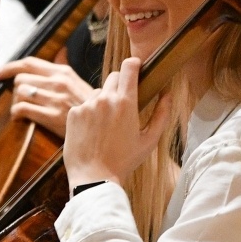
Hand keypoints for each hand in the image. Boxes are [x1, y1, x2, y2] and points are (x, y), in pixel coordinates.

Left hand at [0, 57, 93, 136]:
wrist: (102, 127)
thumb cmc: (88, 107)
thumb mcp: (80, 83)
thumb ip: (65, 67)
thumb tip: (61, 50)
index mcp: (64, 72)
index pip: (29, 63)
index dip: (10, 67)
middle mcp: (59, 82)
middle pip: (21, 78)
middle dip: (16, 90)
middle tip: (20, 99)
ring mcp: (56, 99)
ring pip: (20, 93)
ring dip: (16, 102)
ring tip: (22, 109)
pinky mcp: (52, 116)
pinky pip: (23, 109)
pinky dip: (17, 113)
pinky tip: (21, 118)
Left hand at [63, 56, 172, 188]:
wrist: (94, 178)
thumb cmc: (124, 161)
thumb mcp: (149, 140)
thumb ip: (162, 114)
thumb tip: (167, 94)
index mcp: (126, 103)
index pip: (129, 68)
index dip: (133, 64)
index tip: (136, 66)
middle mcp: (104, 99)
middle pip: (113, 77)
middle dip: (120, 85)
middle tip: (124, 104)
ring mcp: (86, 105)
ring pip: (98, 93)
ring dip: (104, 102)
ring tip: (107, 125)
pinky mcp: (73, 113)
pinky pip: (84, 106)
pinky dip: (89, 114)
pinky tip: (93, 132)